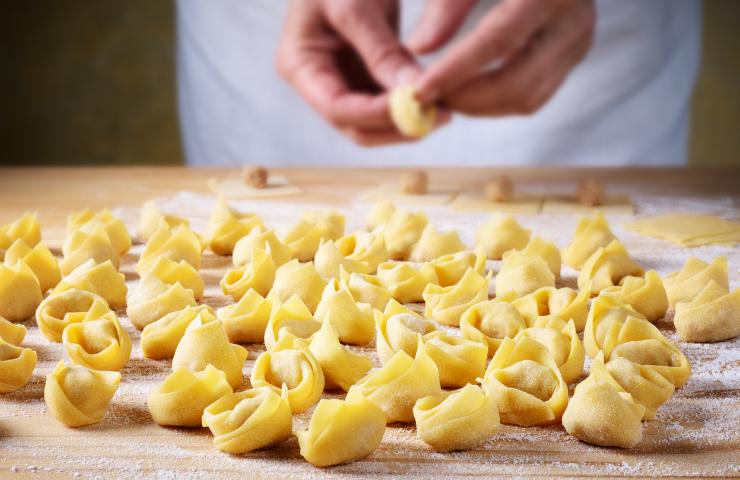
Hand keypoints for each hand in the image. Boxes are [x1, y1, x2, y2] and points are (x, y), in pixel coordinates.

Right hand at [277, 0, 449, 145]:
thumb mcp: (355, 3)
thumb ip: (381, 50)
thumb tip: (413, 92)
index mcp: (300, 64)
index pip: (337, 108)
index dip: (376, 114)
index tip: (417, 106)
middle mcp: (318, 82)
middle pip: (357, 126)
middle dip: (397, 126)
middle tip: (439, 117)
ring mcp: (342, 82)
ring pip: (376, 122)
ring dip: (409, 121)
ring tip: (447, 109)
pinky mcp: (365, 76)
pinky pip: (389, 103)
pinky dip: (413, 104)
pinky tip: (441, 98)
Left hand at [409, 0, 594, 115]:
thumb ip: (447, 3)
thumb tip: (418, 48)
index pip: (496, 42)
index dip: (454, 71)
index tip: (419, 91)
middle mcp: (574, 19)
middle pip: (516, 83)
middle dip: (467, 100)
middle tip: (427, 101)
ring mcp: (578, 41)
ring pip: (527, 99)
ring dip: (480, 107)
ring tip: (443, 97)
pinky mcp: (574, 55)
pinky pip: (535, 96)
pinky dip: (497, 102)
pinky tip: (466, 93)